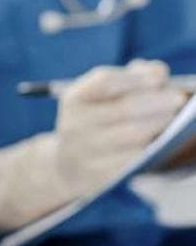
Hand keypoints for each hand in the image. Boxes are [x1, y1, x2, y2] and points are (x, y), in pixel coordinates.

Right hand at [55, 59, 184, 194]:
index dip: (134, 78)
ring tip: (173, 119)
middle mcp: (75, 124)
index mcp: (74, 99)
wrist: (68, 163)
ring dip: (158, 124)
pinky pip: (134, 159)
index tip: (159, 78)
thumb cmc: (94, 120)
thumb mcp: (101, 96)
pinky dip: (151, 148)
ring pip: (133, 135)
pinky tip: (160, 141)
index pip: (105, 82)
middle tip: (178, 99)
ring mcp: (86, 151)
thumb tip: (157, 71)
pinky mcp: (99, 174)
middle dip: (156, 102)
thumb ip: (130, 77)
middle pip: (124, 108)